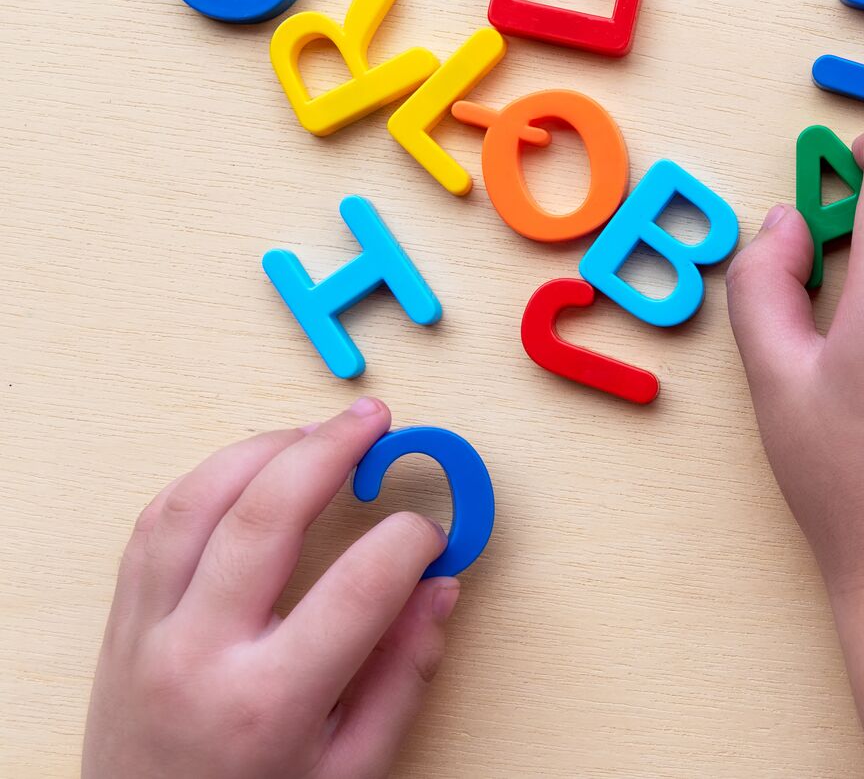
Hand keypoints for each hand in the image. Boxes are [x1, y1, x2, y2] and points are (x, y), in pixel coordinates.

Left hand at [84, 398, 459, 778]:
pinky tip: (251, 468)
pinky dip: (206, 480)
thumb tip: (440, 589)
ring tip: (315, 430)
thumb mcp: (351, 770)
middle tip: (375, 422)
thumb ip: (402, 676)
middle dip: (330, 451)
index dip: (409, 541)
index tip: (431, 532)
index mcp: (267, 704)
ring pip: (195, 503)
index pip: (357, 587)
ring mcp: (146, 634)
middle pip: (264, 517)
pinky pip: (155, 524)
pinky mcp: (121, 624)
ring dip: (261, 448)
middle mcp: (197, 657)